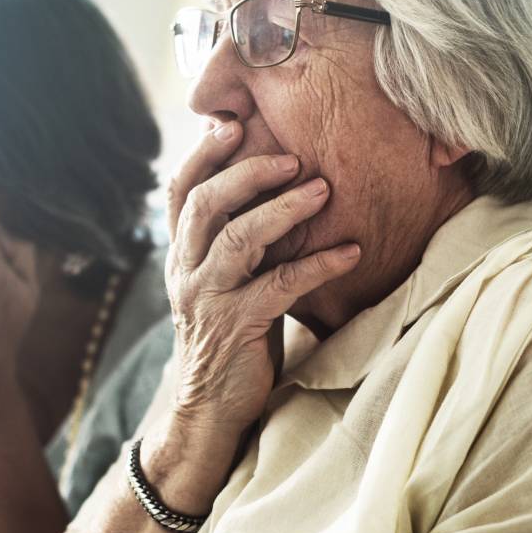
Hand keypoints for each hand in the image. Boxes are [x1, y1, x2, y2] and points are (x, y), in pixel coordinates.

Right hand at [162, 121, 361, 441]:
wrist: (210, 410)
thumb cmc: (230, 336)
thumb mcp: (224, 281)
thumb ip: (235, 239)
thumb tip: (277, 187)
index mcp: (181, 253)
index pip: (179, 189)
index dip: (203, 154)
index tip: (232, 122)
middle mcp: (187, 269)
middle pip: (204, 204)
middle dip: (248, 172)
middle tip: (292, 155)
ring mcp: (208, 298)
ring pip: (238, 239)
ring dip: (283, 209)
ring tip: (323, 190)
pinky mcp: (237, 327)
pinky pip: (279, 286)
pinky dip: (318, 265)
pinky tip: (351, 252)